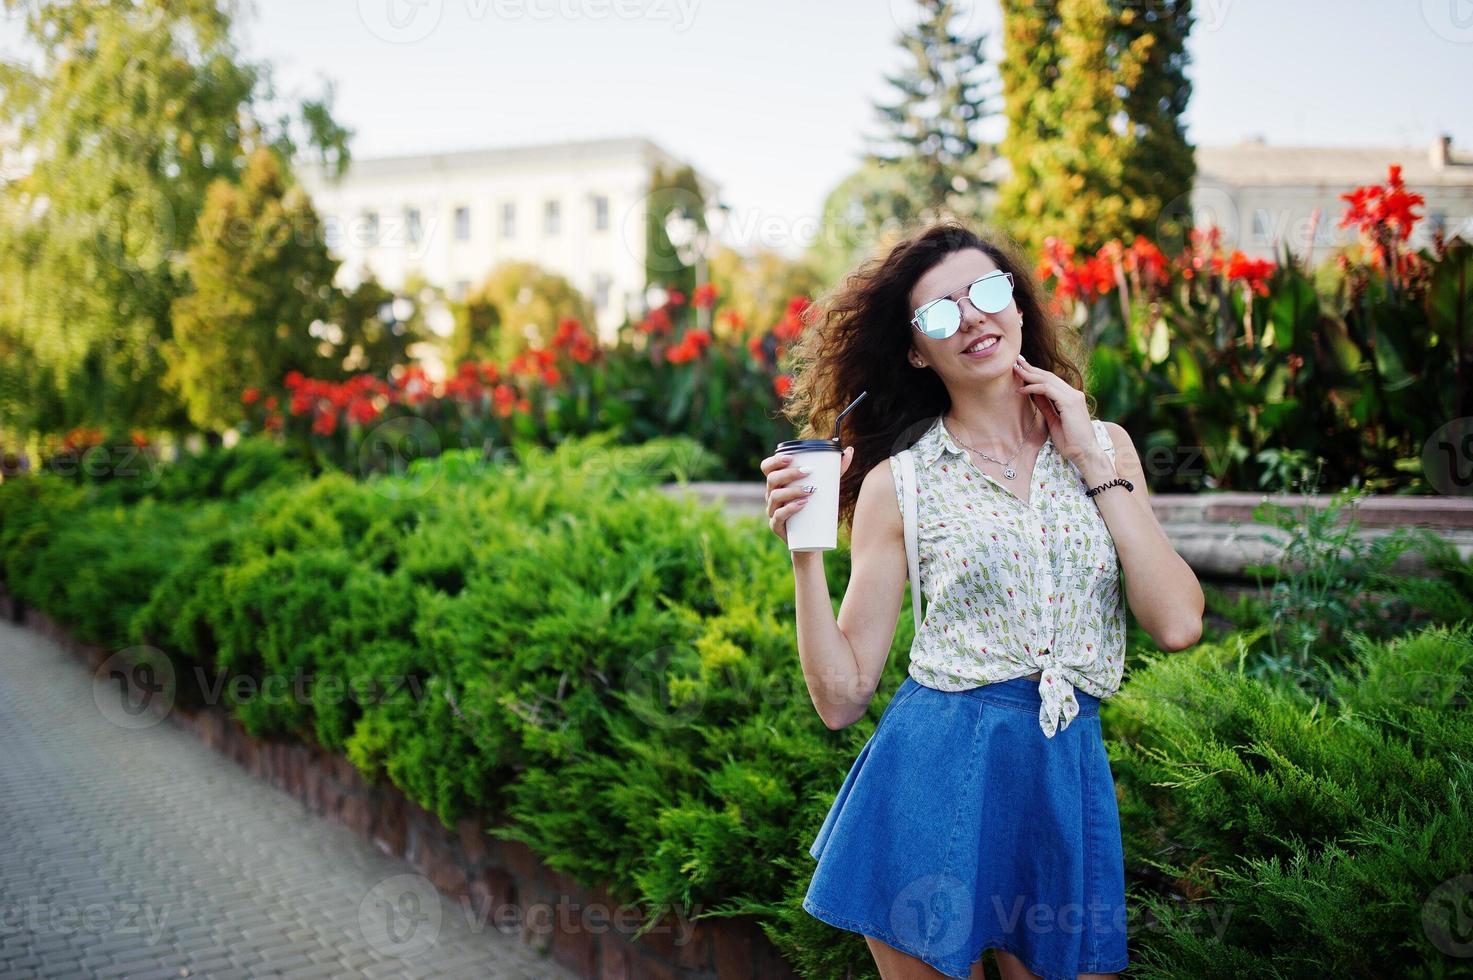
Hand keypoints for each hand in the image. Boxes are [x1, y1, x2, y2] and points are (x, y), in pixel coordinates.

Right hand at [760, 446, 854, 545]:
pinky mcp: (776, 526)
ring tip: (811, 490)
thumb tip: (850, 450)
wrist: (811, 540)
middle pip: (772, 479)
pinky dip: (789, 509)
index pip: (767, 467)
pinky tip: (801, 505)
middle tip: (808, 471)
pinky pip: (778, 516)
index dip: (775, 460)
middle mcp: (772, 495)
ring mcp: (773, 511)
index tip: (791, 457)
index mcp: (778, 484)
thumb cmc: (816, 509)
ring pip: (775, 496)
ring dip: (792, 491)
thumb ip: (836, 469)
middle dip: (789, 473)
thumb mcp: (827, 488)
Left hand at [1012, 353, 1103, 469]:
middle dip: (1031, 369)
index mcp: (1071, 397)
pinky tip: (1022, 389)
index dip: (1036, 374)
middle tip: (1016, 362)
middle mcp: (1074, 394)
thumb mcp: (1053, 420)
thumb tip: (1033, 394)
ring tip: (1015, 371)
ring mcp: (1073, 397)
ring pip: (1048, 380)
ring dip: (1030, 375)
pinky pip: (1048, 389)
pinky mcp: (1070, 402)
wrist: (1084, 453)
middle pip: (1049, 376)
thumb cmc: (1071, 441)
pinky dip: (1033, 388)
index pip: (1051, 381)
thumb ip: (1045, 406)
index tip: (1021, 369)